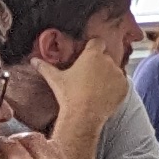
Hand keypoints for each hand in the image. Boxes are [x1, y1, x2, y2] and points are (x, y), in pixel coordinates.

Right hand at [43, 31, 124, 158]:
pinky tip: (105, 93)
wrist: (83, 116)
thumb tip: (33, 60)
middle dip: (99, 62)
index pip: (97, 42)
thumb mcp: (55, 79)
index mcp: (92, 55)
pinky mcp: (125, 86)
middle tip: (90, 74)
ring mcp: (118, 74)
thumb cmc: (69, 95)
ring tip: (97, 86)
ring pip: (114, 69)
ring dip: (108, 74)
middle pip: (105, 56)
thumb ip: (45, 67)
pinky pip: (121, 82)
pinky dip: (116, 86)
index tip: (88, 54)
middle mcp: (108, 61)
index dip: (93, 47)